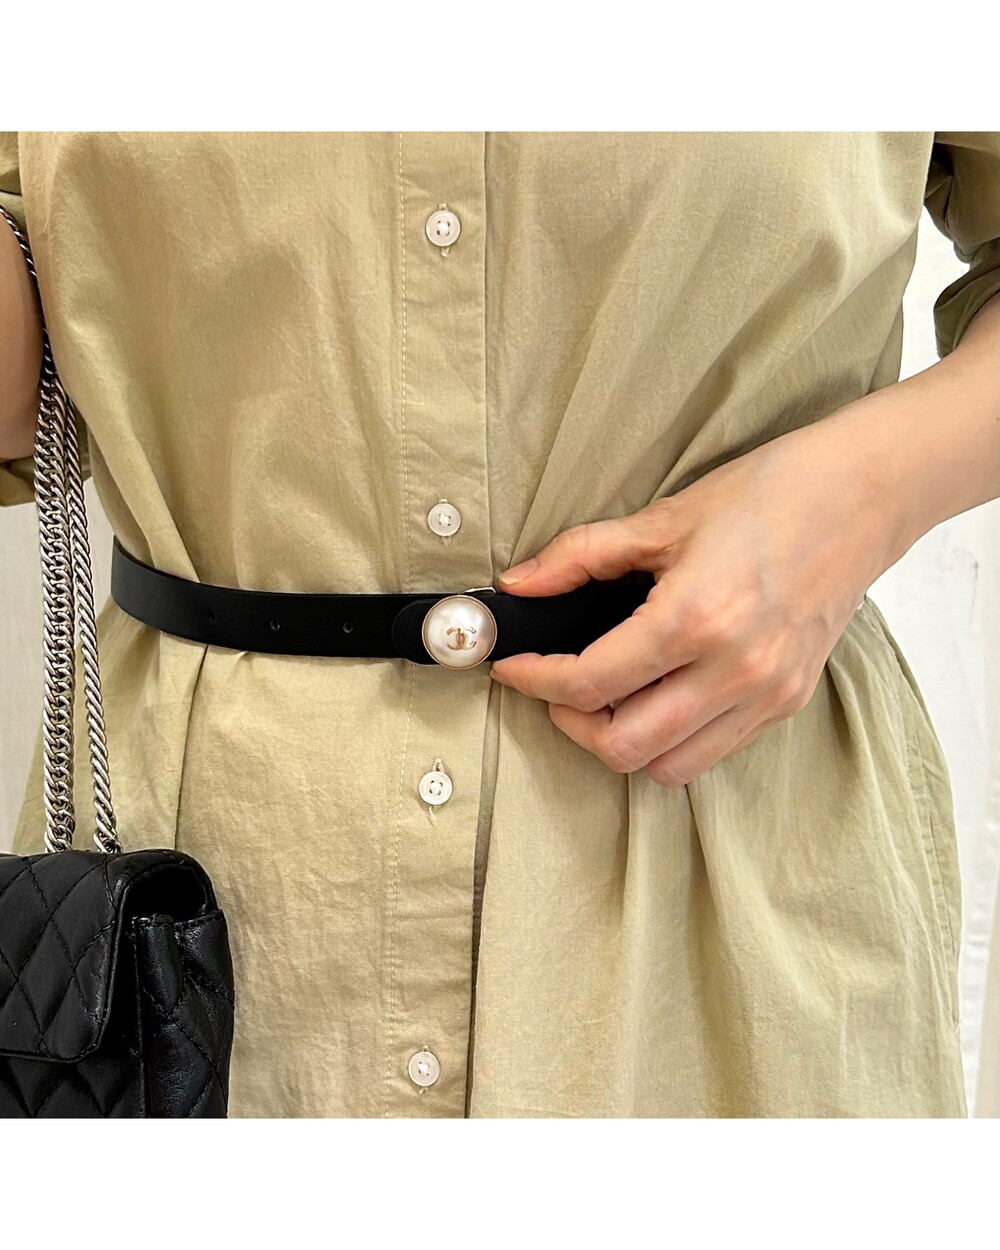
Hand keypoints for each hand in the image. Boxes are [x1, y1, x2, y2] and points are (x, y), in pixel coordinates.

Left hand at [489, 402, 907, 786]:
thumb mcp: (664, 518)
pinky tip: (660, 695)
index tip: (515, 667)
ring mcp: (766, 694)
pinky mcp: (787, 702)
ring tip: (608, 696)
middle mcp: (734, 670)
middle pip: (624, 746)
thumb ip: (580, 556)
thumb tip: (520, 585)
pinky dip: (672, 738)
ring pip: (668, 766)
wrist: (862, 495)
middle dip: (573, 724)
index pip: (591, 682)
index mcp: (695, 618)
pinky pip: (713, 751)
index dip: (536, 680)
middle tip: (557, 688)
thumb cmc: (769, 495)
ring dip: (623, 740)